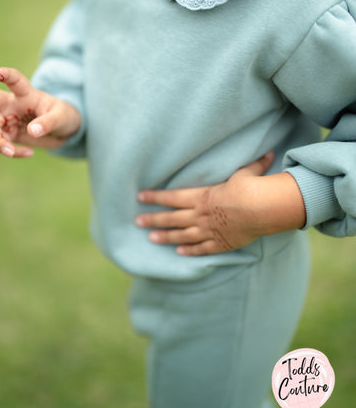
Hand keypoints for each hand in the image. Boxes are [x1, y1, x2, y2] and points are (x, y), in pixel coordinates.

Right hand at [0, 67, 81, 157]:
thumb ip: (47, 123)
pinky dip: (10, 152)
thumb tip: (31, 132)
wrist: (64, 131)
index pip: (14, 80)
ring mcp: (7, 119)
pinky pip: (0, 144)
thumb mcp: (61, 118)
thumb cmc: (64, 117)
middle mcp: (12, 103)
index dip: (4, 74)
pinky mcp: (8, 134)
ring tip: (11, 152)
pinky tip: (28, 154)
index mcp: (26, 93)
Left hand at [135, 153, 305, 255]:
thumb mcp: (247, 172)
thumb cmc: (249, 187)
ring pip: (181, 235)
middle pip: (171, 218)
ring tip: (151, 238)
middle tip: (137, 221)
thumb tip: (269, 154)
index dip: (155, 197)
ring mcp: (208, 230)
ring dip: (166, 237)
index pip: (172, 197)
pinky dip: (190, 251)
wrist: (257, 209)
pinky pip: (201, 248)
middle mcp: (200, 214)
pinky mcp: (220, 243)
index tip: (140, 197)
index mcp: (201, 196)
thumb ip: (254, 165)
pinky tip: (180, 252)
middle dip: (153, 219)